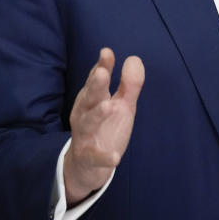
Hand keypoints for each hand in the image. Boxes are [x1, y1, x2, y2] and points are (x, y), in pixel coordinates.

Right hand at [63, 47, 143, 204]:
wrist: (86, 166)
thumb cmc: (105, 128)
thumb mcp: (121, 105)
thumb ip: (128, 84)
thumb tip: (133, 58)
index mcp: (92, 99)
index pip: (96, 80)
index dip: (101, 66)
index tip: (107, 52)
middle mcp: (85, 114)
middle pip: (89, 98)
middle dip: (95, 85)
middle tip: (103, 73)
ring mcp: (85, 136)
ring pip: (88, 124)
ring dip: (97, 115)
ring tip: (108, 106)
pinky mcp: (89, 157)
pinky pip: (95, 157)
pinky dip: (104, 157)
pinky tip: (115, 157)